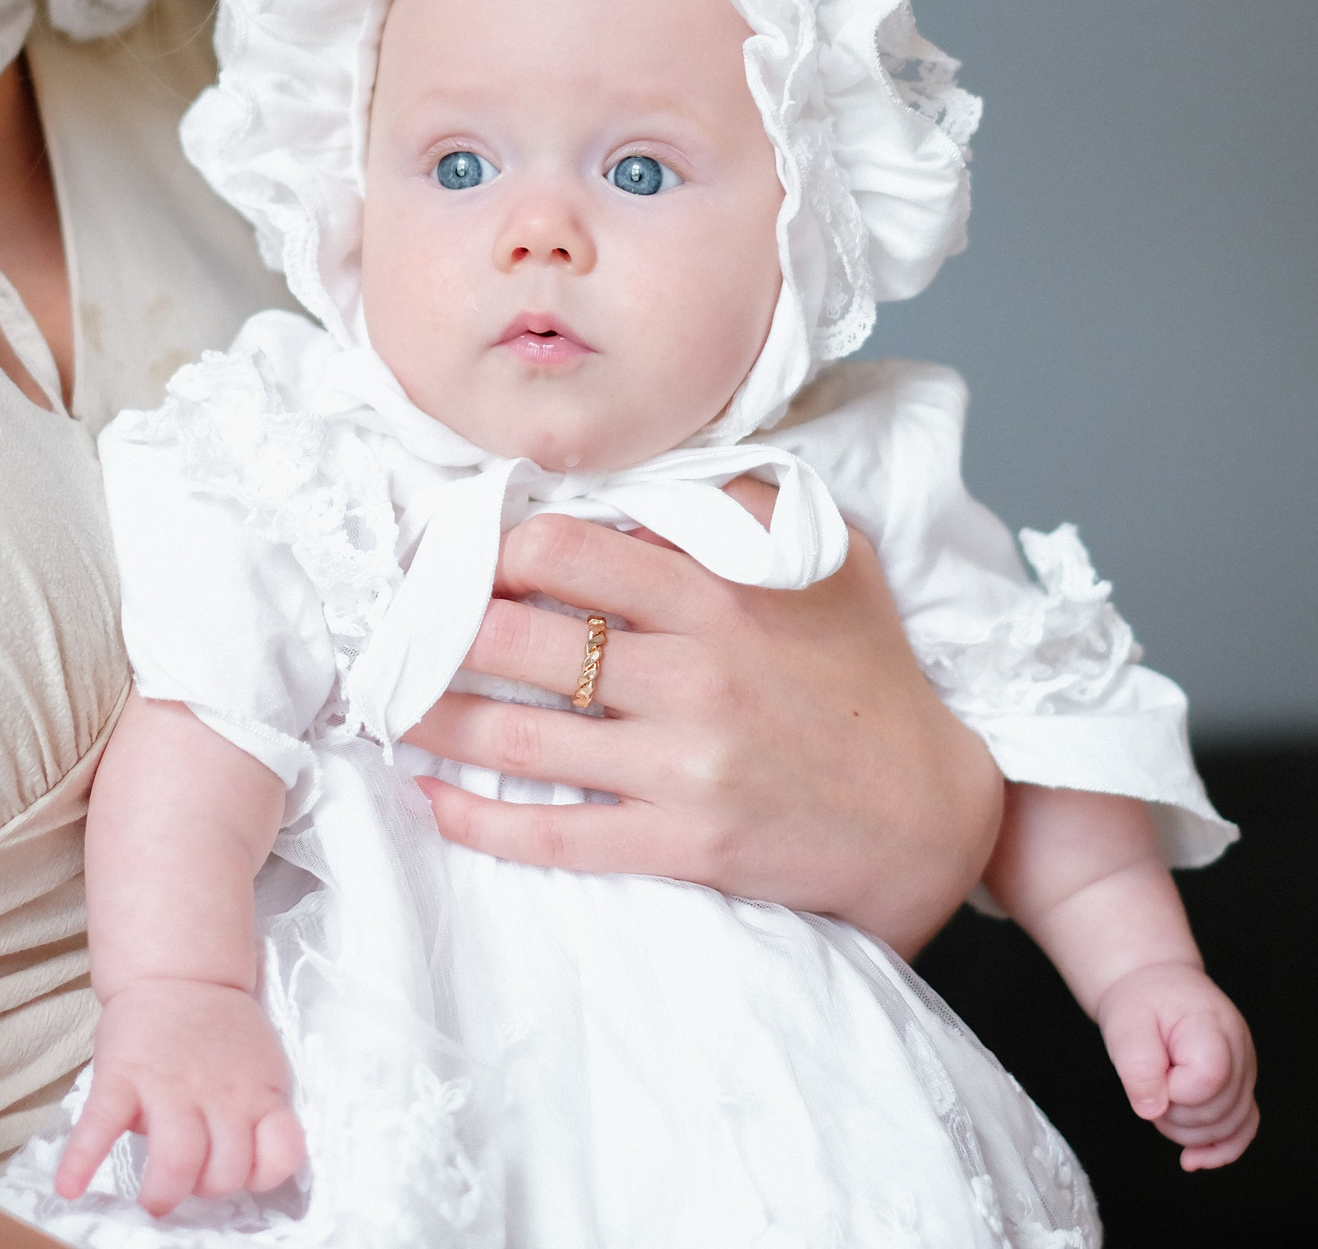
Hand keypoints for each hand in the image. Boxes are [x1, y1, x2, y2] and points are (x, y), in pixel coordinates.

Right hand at [55, 978, 304, 1214]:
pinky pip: (102, 1126)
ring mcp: (170, 1086)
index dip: (262, 1176)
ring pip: (177, 1161)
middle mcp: (219, 1095)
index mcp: (258, 1094)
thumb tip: (245, 1168)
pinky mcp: (122, 1076)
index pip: (279, 1155)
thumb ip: (260, 1114)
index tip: (242, 1175)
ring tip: (153, 1199)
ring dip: (164, 1193)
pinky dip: (82, 1161)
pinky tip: (69, 1186)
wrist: (180, 974)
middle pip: (224, 1171)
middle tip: (187, 1183)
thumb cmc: (221, 1034)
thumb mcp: (261, 1068)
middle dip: (205, 1190)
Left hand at [398, 480, 1004, 955]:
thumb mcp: (828, 564)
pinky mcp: (682, 842)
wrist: (930, 814)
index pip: (567, 549)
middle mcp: (693, 672)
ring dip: (435, 719)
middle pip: (521, 637)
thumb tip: (657, 476)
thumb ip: (743, 511)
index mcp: (719, 593)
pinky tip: (433, 799)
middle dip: (439, 630)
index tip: (460, 558)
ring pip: (518, 735)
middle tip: (393, 627)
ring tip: (387, 703)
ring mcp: (684, 763)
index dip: (495, 550)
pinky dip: (478, 820)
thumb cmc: (871, 679)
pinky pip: (553, 833)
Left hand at [1094, 961, 1258, 1169]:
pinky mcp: (1240, 1086)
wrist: (1155, 985)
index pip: (1208, 1080)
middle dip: (1174, 1113)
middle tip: (1148, 1083)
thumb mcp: (1125, 1023)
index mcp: (1212, 1027)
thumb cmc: (1141, 1001)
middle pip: (1218, 1111)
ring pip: (1229, 1126)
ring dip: (1186, 1130)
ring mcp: (1245, 1070)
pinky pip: (1244, 1128)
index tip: (1152, 1071)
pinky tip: (1192, 1160)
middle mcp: (1239, 1050)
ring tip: (1160, 1099)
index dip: (1174, 1090)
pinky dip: (1220, 1149)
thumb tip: (1152, 1110)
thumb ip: (1137, 1065)